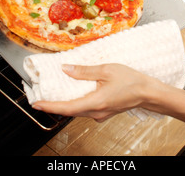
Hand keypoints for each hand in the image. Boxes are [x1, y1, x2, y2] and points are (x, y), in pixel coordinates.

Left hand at [32, 63, 165, 121]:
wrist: (148, 93)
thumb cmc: (131, 81)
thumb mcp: (107, 70)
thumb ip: (84, 71)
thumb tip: (66, 69)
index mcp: (95, 103)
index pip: (66, 108)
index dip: (49, 106)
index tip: (36, 104)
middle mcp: (96, 113)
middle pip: (69, 111)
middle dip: (54, 105)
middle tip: (40, 98)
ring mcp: (100, 115)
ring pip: (77, 111)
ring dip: (65, 104)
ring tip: (53, 95)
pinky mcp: (104, 112)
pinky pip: (85, 109)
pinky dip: (76, 102)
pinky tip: (73, 94)